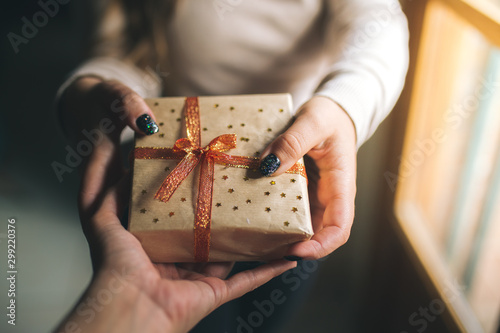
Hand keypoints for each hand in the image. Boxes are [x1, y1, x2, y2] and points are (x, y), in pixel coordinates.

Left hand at [57, 77, 295, 332]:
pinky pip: (249, 280)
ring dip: (252, 239)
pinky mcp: (217, 292)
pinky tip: (287, 255)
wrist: (127, 307)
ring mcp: (201, 276)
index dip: (193, 192)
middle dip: (226, 212)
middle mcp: (181, 259)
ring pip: (232, 254)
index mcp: (157, 241)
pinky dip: (269, 270)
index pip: (179, 213)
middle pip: (209, 232)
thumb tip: (115, 154)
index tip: (208, 169)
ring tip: (270, 214)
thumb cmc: (113, 265)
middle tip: (243, 186)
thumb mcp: (99, 216)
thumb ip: (102, 185)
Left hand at [260, 96, 356, 259]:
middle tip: (265, 248)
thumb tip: (268, 167)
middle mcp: (329, 197)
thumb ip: (293, 142)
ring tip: (255, 238)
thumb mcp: (313, 122)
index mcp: (341, 185)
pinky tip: (254, 217)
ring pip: (301, 226)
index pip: (340, 228)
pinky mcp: (300, 191)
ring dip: (282, 236)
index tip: (296, 250)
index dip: (321, 246)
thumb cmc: (329, 116)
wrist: (331, 112)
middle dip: (295, 247)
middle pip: (318, 235)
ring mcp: (314, 196)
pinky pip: (289, 210)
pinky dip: (274, 217)